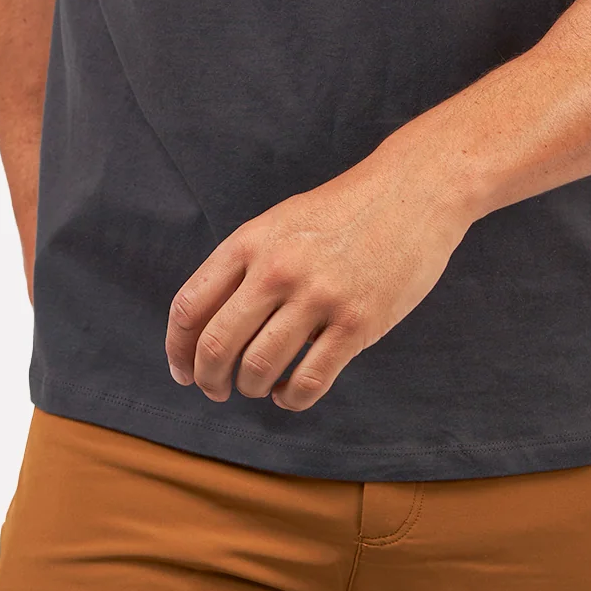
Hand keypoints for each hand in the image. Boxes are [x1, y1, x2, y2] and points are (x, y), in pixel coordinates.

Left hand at [164, 151, 474, 412]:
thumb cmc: (344, 211)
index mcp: (251, 241)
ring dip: (251, 388)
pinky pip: (308, 382)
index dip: (177, 349)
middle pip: (216, 346)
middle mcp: (277, 269)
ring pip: (258, 370)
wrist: (413, 191)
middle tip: (216, 390)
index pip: (190, 307)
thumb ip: (245, 265)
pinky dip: (291, 398)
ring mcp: (318, 297)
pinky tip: (291, 392)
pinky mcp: (356, 323)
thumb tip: (209, 324)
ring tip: (259, 386)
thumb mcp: (281, 223)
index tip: (182, 369)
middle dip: (208, 380)